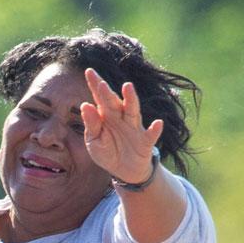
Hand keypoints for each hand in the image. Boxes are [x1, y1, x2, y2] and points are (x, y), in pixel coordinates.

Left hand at [82, 67, 162, 183]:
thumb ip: (91, 125)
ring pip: (133, 112)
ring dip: (131, 100)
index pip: (100, 98)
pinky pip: (151, 135)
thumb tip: (85, 105)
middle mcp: (121, 117)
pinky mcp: (145, 142)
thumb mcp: (94, 141)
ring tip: (128, 87)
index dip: (95, 84)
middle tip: (101, 83)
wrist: (125, 171)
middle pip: (114, 102)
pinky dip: (155, 130)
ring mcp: (134, 128)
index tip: (89, 71)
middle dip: (108, 92)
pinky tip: (157, 123)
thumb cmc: (107, 152)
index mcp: (106, 116)